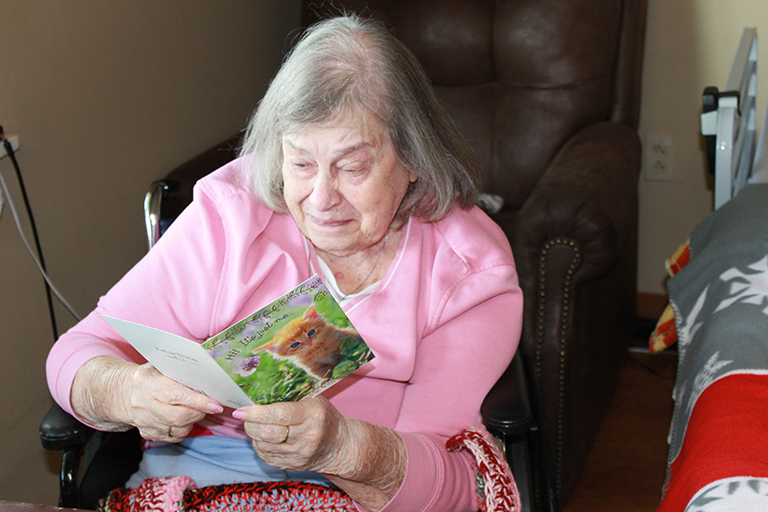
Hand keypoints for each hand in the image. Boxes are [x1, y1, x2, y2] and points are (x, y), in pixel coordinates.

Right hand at [123, 363, 222, 442]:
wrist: (125, 391)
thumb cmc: (151, 376)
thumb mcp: (162, 367)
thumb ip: (182, 372)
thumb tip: (208, 378)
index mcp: (149, 382)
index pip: (177, 395)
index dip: (198, 402)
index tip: (215, 405)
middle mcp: (144, 403)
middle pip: (178, 417)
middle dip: (198, 413)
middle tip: (208, 408)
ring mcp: (144, 421)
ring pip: (177, 429)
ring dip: (192, 422)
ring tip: (195, 412)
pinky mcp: (146, 433)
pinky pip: (171, 438)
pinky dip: (183, 431)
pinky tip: (184, 421)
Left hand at [233, 397, 347, 473]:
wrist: (338, 446)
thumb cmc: (323, 417)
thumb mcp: (313, 401)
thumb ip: (289, 399)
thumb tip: (257, 396)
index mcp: (312, 416)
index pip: (280, 415)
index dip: (256, 413)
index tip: (239, 411)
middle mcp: (305, 438)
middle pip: (267, 433)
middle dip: (250, 423)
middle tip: (244, 415)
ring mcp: (297, 455)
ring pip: (262, 445)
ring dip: (254, 433)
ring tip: (257, 424)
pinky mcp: (290, 466)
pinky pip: (265, 455)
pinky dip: (260, 444)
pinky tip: (266, 436)